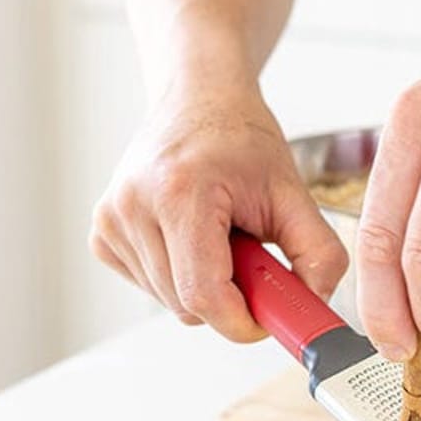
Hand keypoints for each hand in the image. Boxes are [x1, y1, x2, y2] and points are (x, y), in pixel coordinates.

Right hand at [90, 82, 347, 340]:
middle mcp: (134, 205)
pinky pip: (150, 288)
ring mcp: (111, 220)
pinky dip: (178, 277)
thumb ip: (318, 254)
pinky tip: (189, 239)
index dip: (240, 321)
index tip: (265, 318)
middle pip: (187, 306)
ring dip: (204, 286)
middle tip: (249, 257)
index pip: (203, 296)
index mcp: (180, 192)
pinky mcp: (102, 234)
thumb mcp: (294, 192)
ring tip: (218, 238)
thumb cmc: (241, 140)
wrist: (198, 100)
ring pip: (169, 302)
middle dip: (228, 299)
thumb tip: (315, 307)